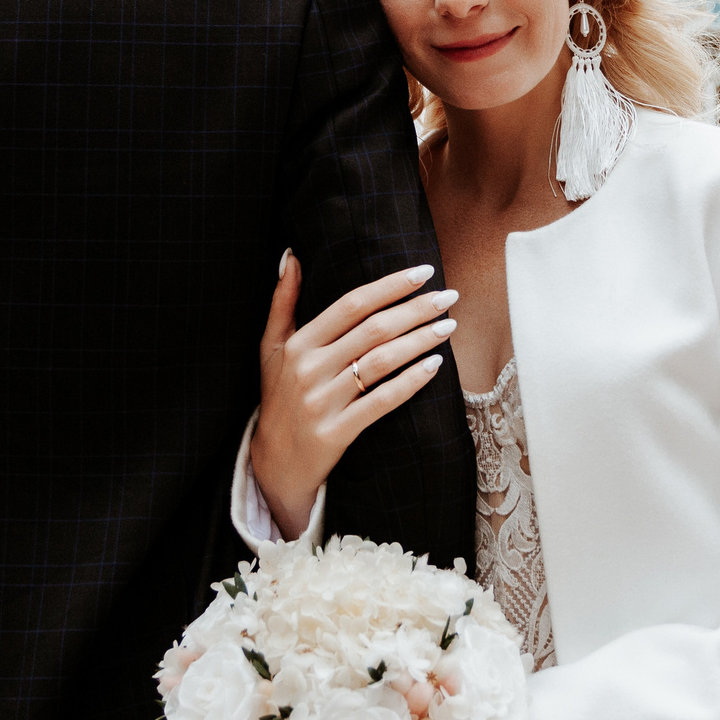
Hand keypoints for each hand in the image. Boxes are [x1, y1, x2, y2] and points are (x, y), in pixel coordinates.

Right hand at [252, 256, 457, 539]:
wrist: (273, 462)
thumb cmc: (278, 396)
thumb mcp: (271, 347)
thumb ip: (282, 301)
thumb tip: (291, 257)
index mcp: (298, 344)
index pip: (351, 305)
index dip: (389, 286)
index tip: (423, 272)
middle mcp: (309, 370)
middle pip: (373, 330)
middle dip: (416, 309)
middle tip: (449, 296)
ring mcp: (322, 402)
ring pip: (381, 362)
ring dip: (420, 340)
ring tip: (449, 326)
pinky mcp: (336, 432)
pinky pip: (381, 402)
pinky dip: (410, 382)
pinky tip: (435, 366)